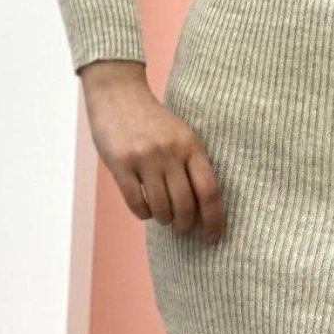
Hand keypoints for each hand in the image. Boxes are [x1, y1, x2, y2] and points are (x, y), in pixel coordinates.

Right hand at [83, 74, 226, 245]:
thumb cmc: (153, 121)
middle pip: (186, 205)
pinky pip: (137, 204)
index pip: (209, 190)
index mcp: (191, 145)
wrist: (119, 95)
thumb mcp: (180, 134)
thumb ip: (190, 163)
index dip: (214, 219)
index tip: (214, 238)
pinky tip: (146, 208)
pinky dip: (144, 213)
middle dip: (186, 224)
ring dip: (164, 219)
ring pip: (162, 208)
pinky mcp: (121, 165)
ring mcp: (145, 159)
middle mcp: (170, 152)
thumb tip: (202, 207)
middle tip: (183, 227)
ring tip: (164, 215)